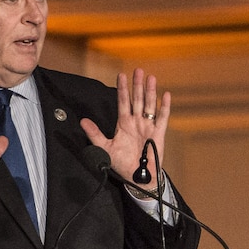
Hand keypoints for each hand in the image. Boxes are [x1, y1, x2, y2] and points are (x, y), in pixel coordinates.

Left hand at [80, 68, 169, 189]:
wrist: (137, 177)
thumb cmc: (122, 163)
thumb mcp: (105, 148)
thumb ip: (95, 134)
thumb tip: (82, 121)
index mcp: (124, 123)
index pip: (123, 101)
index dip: (122, 88)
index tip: (121, 75)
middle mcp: (136, 122)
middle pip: (137, 99)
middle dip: (137, 85)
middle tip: (138, 70)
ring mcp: (148, 126)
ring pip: (149, 105)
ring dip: (150, 92)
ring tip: (150, 78)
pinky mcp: (158, 133)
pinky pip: (162, 117)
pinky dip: (164, 106)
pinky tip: (165, 95)